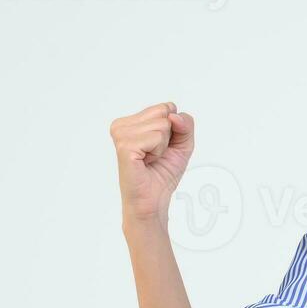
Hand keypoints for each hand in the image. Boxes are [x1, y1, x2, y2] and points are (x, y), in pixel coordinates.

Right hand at [110, 101, 194, 227]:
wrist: (153, 199)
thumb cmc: (163, 173)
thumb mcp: (183, 144)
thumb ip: (185, 124)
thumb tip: (173, 115)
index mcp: (131, 122)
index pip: (166, 107)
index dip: (174, 130)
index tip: (161, 147)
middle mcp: (122, 125)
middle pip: (165, 113)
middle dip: (169, 137)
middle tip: (155, 155)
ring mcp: (121, 134)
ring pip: (162, 125)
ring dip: (163, 146)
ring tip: (150, 159)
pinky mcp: (124, 145)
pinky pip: (157, 137)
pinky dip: (159, 151)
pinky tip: (146, 161)